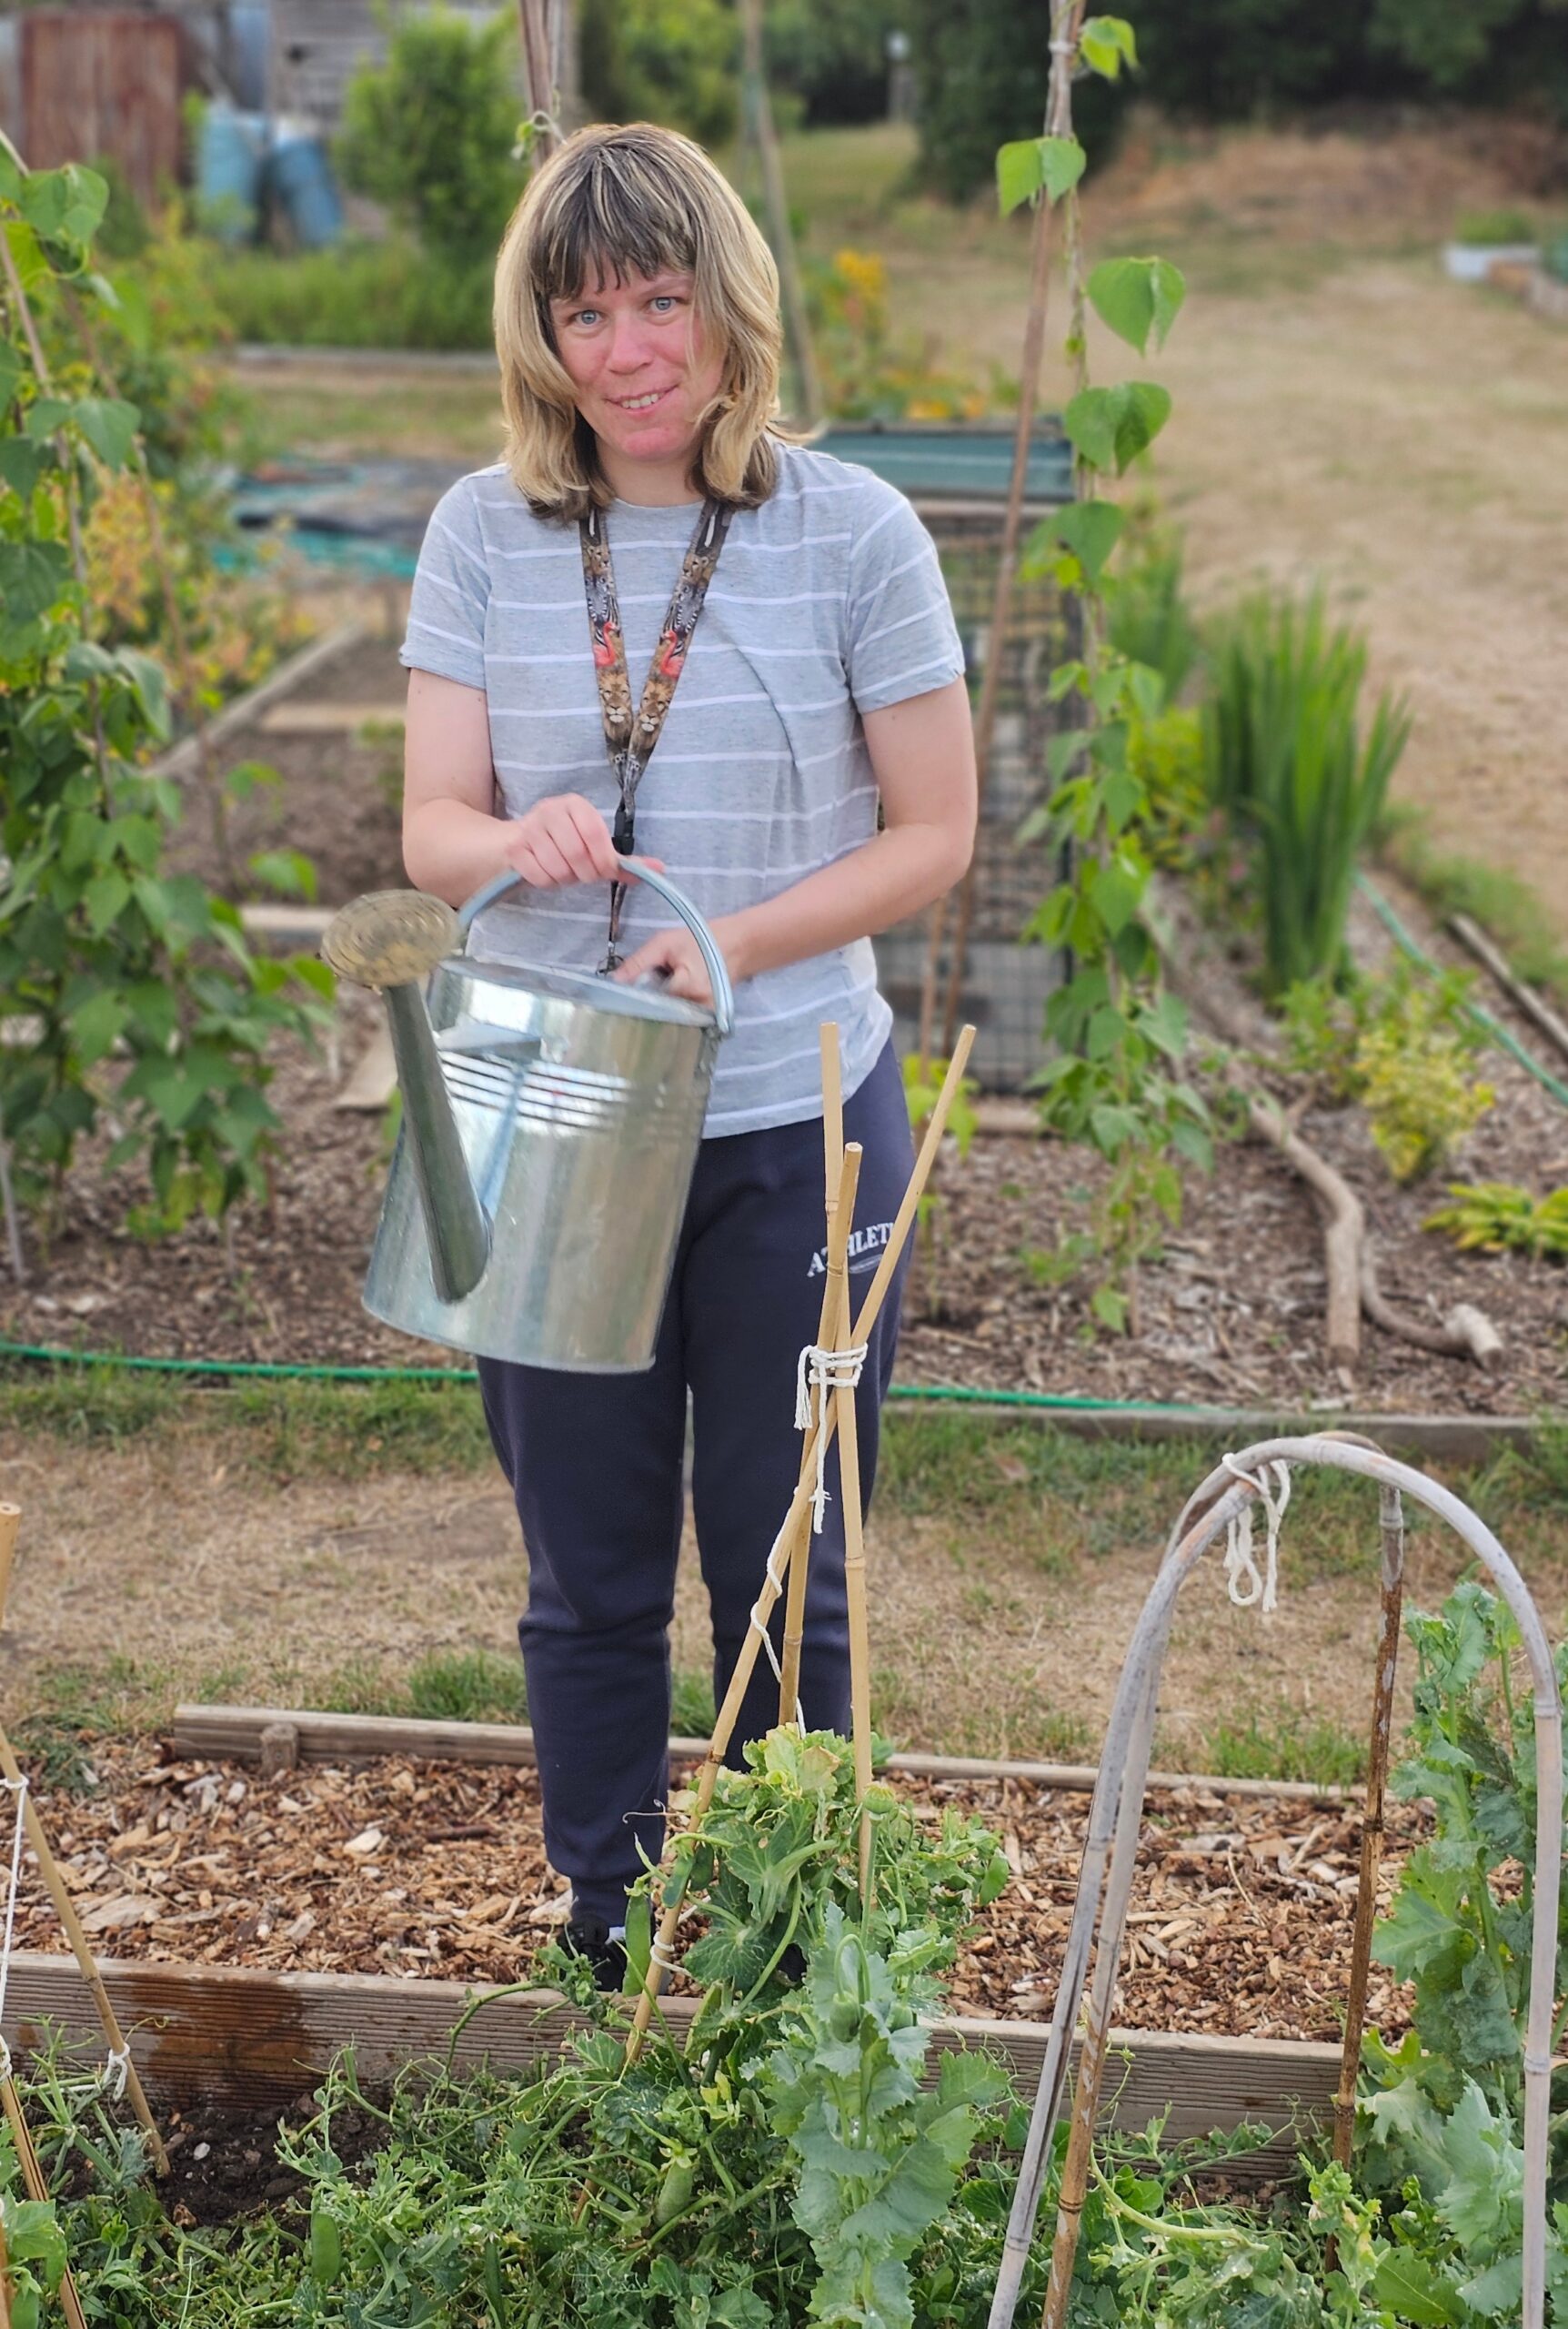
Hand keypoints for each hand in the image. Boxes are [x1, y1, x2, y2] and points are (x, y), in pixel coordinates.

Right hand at [500, 794, 662, 888]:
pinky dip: (547, 882)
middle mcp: (551, 810)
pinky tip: (547, 874)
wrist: (519, 843)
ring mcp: (529, 827)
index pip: (595, 834)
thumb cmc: (565, 845)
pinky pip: (537, 875)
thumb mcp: (595, 848)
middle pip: (576, 853)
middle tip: (582, 875)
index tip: (604, 872)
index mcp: (575, 805)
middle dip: (584, 873)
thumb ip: (625, 861)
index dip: (603, 860)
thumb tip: (660, 869)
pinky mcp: (515, 847)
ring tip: (564, 872)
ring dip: (565, 879)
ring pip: (557, 867)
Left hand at [614, 918, 743, 1008]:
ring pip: (670, 1019)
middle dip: (645, 1007)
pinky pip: (681, 1020)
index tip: (620, 998)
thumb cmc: (702, 940)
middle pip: (660, 1015)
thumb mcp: (665, 943)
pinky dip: (670, 1012)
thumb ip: (638, 962)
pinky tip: (667, 1002)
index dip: (635, 999)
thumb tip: (614, 981)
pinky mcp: (707, 1019)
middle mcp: (698, 1007)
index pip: (651, 1002)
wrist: (738, 946)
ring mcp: (705, 1017)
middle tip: (636, 996)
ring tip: (654, 996)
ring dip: (657, 1010)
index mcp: (688, 986)